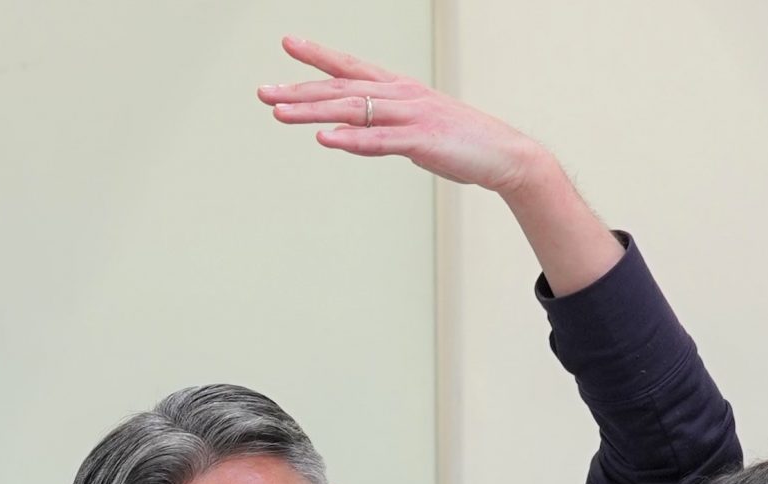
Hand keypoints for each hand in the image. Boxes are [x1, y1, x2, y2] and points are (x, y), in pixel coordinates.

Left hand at [258, 35, 550, 194]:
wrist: (504, 155)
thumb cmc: (459, 142)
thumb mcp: (414, 128)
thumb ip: (380, 126)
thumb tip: (346, 132)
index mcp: (398, 88)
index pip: (350, 68)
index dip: (318, 56)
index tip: (288, 44)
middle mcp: (401, 95)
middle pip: (341, 89)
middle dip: (299, 90)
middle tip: (263, 92)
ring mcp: (410, 116)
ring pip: (352, 111)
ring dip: (313, 111)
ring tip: (279, 112)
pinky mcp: (421, 141)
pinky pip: (379, 140)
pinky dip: (350, 140)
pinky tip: (324, 139)